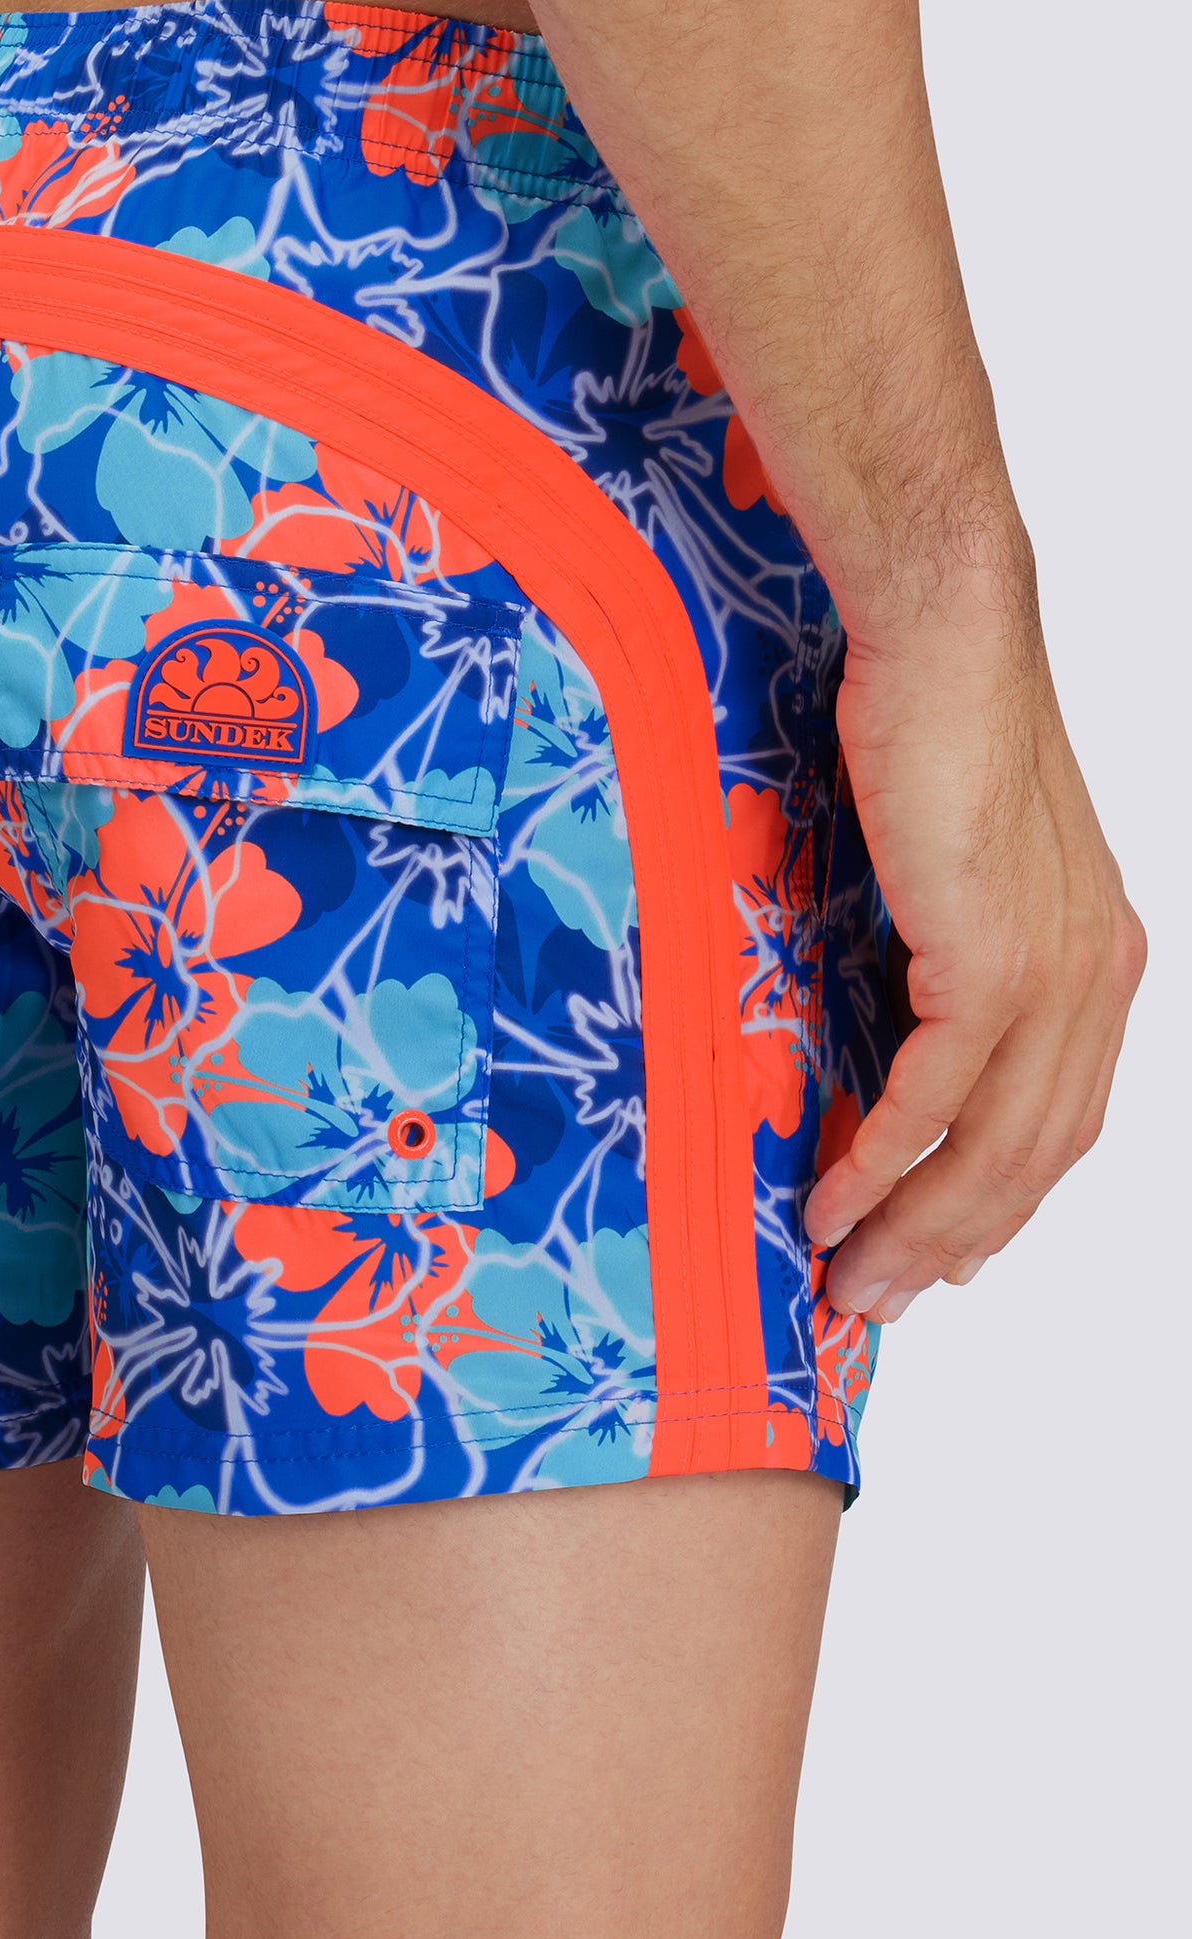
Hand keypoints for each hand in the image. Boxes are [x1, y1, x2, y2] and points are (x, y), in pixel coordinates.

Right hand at [804, 595, 1143, 1320]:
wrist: (945, 638)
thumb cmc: (935, 721)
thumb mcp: (957, 857)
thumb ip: (952, 942)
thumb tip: (900, 1006)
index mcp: (1101, 956)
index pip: (1060, 1117)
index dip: (998, 1201)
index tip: (937, 1255)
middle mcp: (1098, 978)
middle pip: (1033, 1158)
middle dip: (950, 1243)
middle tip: (875, 1300)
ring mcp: (1056, 974)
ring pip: (991, 1149)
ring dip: (914, 1229)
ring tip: (846, 1278)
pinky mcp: (995, 959)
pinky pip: (935, 1097)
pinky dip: (883, 1162)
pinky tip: (836, 1200)